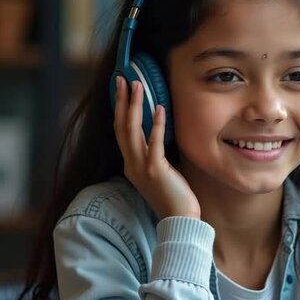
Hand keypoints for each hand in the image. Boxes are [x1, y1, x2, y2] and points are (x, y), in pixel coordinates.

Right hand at [113, 76, 200, 218]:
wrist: (180, 220)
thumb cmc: (175, 197)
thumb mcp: (161, 173)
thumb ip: (156, 156)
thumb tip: (160, 136)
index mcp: (131, 165)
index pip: (121, 132)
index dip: (119, 110)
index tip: (120, 90)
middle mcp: (132, 164)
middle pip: (121, 126)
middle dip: (120, 101)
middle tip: (122, 79)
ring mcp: (141, 167)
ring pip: (132, 130)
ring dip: (134, 106)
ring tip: (137, 85)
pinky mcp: (155, 170)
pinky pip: (153, 142)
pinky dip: (155, 124)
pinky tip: (159, 108)